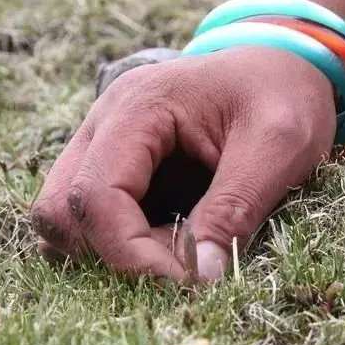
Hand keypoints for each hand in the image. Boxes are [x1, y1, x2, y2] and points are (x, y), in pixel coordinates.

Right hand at [29, 45, 336, 281]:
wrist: (283, 63)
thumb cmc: (284, 94)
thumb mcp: (279, 145)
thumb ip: (236, 207)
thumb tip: (198, 275)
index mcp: (139, 106)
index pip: (95, 195)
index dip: (130, 253)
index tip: (188, 281)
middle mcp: (104, 122)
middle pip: (59, 208)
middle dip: (112, 254)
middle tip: (181, 266)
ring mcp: (101, 143)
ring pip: (63, 217)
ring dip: (111, 251)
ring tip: (177, 253)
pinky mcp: (112, 165)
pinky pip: (89, 218)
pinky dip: (119, 243)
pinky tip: (171, 241)